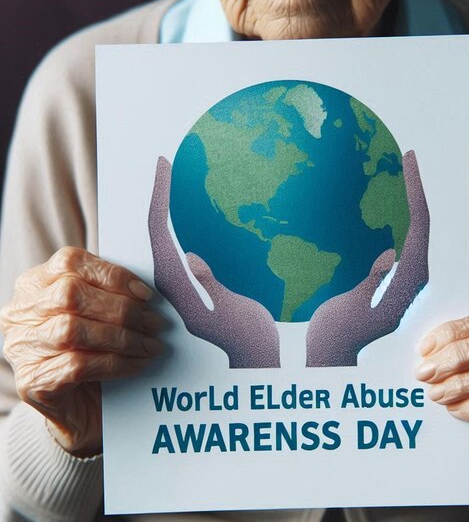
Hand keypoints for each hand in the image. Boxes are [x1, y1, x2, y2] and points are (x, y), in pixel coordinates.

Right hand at [0, 247, 164, 456]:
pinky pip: (78, 365)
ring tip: (152, 345)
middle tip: (156, 323)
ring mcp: (22, 347)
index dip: (112, 275)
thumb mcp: (99, 312)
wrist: (82, 408)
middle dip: (122, 309)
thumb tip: (147, 289)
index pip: (70, 263)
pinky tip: (138, 364)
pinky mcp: (31, 381)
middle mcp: (21, 312)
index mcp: (36, 283)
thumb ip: (112, 293)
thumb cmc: (94, 350)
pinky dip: (116, 363)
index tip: (146, 293)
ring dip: (123, 337)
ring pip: (73, 330)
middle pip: (70, 295)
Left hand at [148, 157, 279, 367]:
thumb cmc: (248, 338)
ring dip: (170, 207)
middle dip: (161, 196)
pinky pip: (181, 242)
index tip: (164, 166)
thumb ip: (210, 288)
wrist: (257, 357)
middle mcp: (175, 279)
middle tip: (167, 164)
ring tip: (176, 178)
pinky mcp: (197, 281)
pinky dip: (182, 220)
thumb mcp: (231, 315)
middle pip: (158, 229)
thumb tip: (191, 260)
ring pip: (168, 235)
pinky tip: (193, 209)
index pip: (160, 233)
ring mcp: (185, 280)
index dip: (161, 197)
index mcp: (178, 286)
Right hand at [306, 150, 429, 366]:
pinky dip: (392, 217)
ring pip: (409, 230)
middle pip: (419, 224)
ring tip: (399, 172)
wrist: (329, 356)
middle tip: (407, 157)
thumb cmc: (336, 338)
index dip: (415, 191)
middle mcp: (409, 277)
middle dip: (414, 190)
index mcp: (406, 284)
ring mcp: (399, 277)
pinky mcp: (386, 278)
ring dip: (405, 202)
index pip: (418, 228)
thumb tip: (391, 256)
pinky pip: (396, 239)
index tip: (409, 160)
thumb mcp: (351, 311)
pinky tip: (381, 204)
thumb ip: (372, 284)